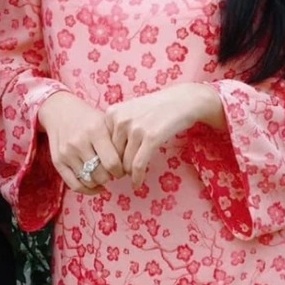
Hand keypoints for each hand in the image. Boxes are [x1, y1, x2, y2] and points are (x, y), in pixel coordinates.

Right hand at [38, 90, 123, 193]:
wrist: (60, 111)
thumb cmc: (88, 118)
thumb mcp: (105, 122)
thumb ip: (117, 141)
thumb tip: (131, 165)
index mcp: (95, 130)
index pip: (113, 162)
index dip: (121, 171)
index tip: (122, 169)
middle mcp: (80, 142)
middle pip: (101, 174)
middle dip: (110, 177)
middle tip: (113, 172)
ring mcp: (67, 153)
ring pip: (88, 181)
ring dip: (99, 182)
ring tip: (103, 175)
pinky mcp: (58, 161)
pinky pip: (74, 185)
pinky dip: (87, 189)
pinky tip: (95, 186)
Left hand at [106, 83, 224, 188]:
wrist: (181, 100)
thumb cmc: (155, 108)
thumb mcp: (130, 111)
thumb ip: (117, 128)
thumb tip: (107, 156)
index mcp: (112, 113)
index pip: (103, 145)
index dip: (108, 157)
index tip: (113, 166)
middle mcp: (120, 120)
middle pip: (112, 155)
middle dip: (118, 167)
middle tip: (123, 175)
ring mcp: (135, 129)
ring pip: (125, 163)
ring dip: (129, 173)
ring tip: (133, 177)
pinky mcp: (151, 138)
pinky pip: (138, 166)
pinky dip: (137, 178)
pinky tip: (138, 184)